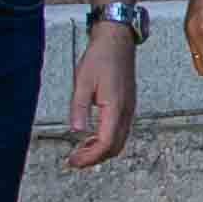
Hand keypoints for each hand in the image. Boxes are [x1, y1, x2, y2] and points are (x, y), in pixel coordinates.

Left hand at [68, 24, 136, 169]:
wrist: (117, 41)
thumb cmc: (100, 58)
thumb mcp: (82, 82)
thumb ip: (79, 108)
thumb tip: (76, 131)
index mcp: (115, 106)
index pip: (106, 143)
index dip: (89, 156)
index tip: (73, 160)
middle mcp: (126, 110)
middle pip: (115, 147)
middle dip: (95, 158)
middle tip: (74, 160)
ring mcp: (129, 108)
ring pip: (119, 141)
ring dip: (101, 150)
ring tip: (80, 150)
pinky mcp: (127, 105)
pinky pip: (120, 131)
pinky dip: (107, 140)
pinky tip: (92, 136)